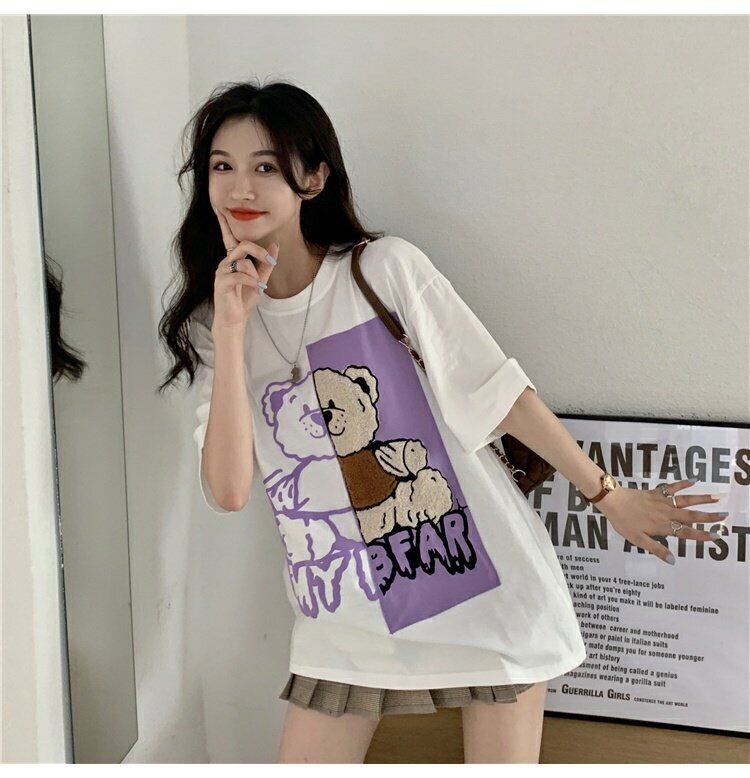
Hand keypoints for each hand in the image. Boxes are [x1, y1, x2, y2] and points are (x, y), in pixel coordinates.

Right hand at [211, 207, 278, 331]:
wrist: (234, 320)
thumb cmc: (243, 300)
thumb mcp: (260, 280)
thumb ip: (267, 264)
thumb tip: (276, 245)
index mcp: (233, 260)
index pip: (228, 238)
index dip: (224, 224)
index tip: (220, 209)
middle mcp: (225, 263)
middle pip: (242, 245)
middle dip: (259, 251)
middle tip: (271, 261)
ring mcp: (221, 272)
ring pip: (243, 262)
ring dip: (255, 274)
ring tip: (259, 286)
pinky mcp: (221, 282)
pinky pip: (239, 275)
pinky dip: (251, 281)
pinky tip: (256, 289)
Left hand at [594, 479, 728, 564]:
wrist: (613, 501)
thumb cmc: (623, 522)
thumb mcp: (638, 540)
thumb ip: (656, 549)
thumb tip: (673, 560)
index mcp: (662, 527)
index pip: (686, 533)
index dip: (701, 535)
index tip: (716, 536)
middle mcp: (666, 514)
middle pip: (691, 516)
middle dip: (709, 517)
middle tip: (724, 515)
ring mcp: (662, 502)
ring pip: (686, 500)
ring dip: (702, 499)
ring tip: (717, 497)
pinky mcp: (656, 493)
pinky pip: (672, 487)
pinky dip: (683, 483)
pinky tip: (694, 480)